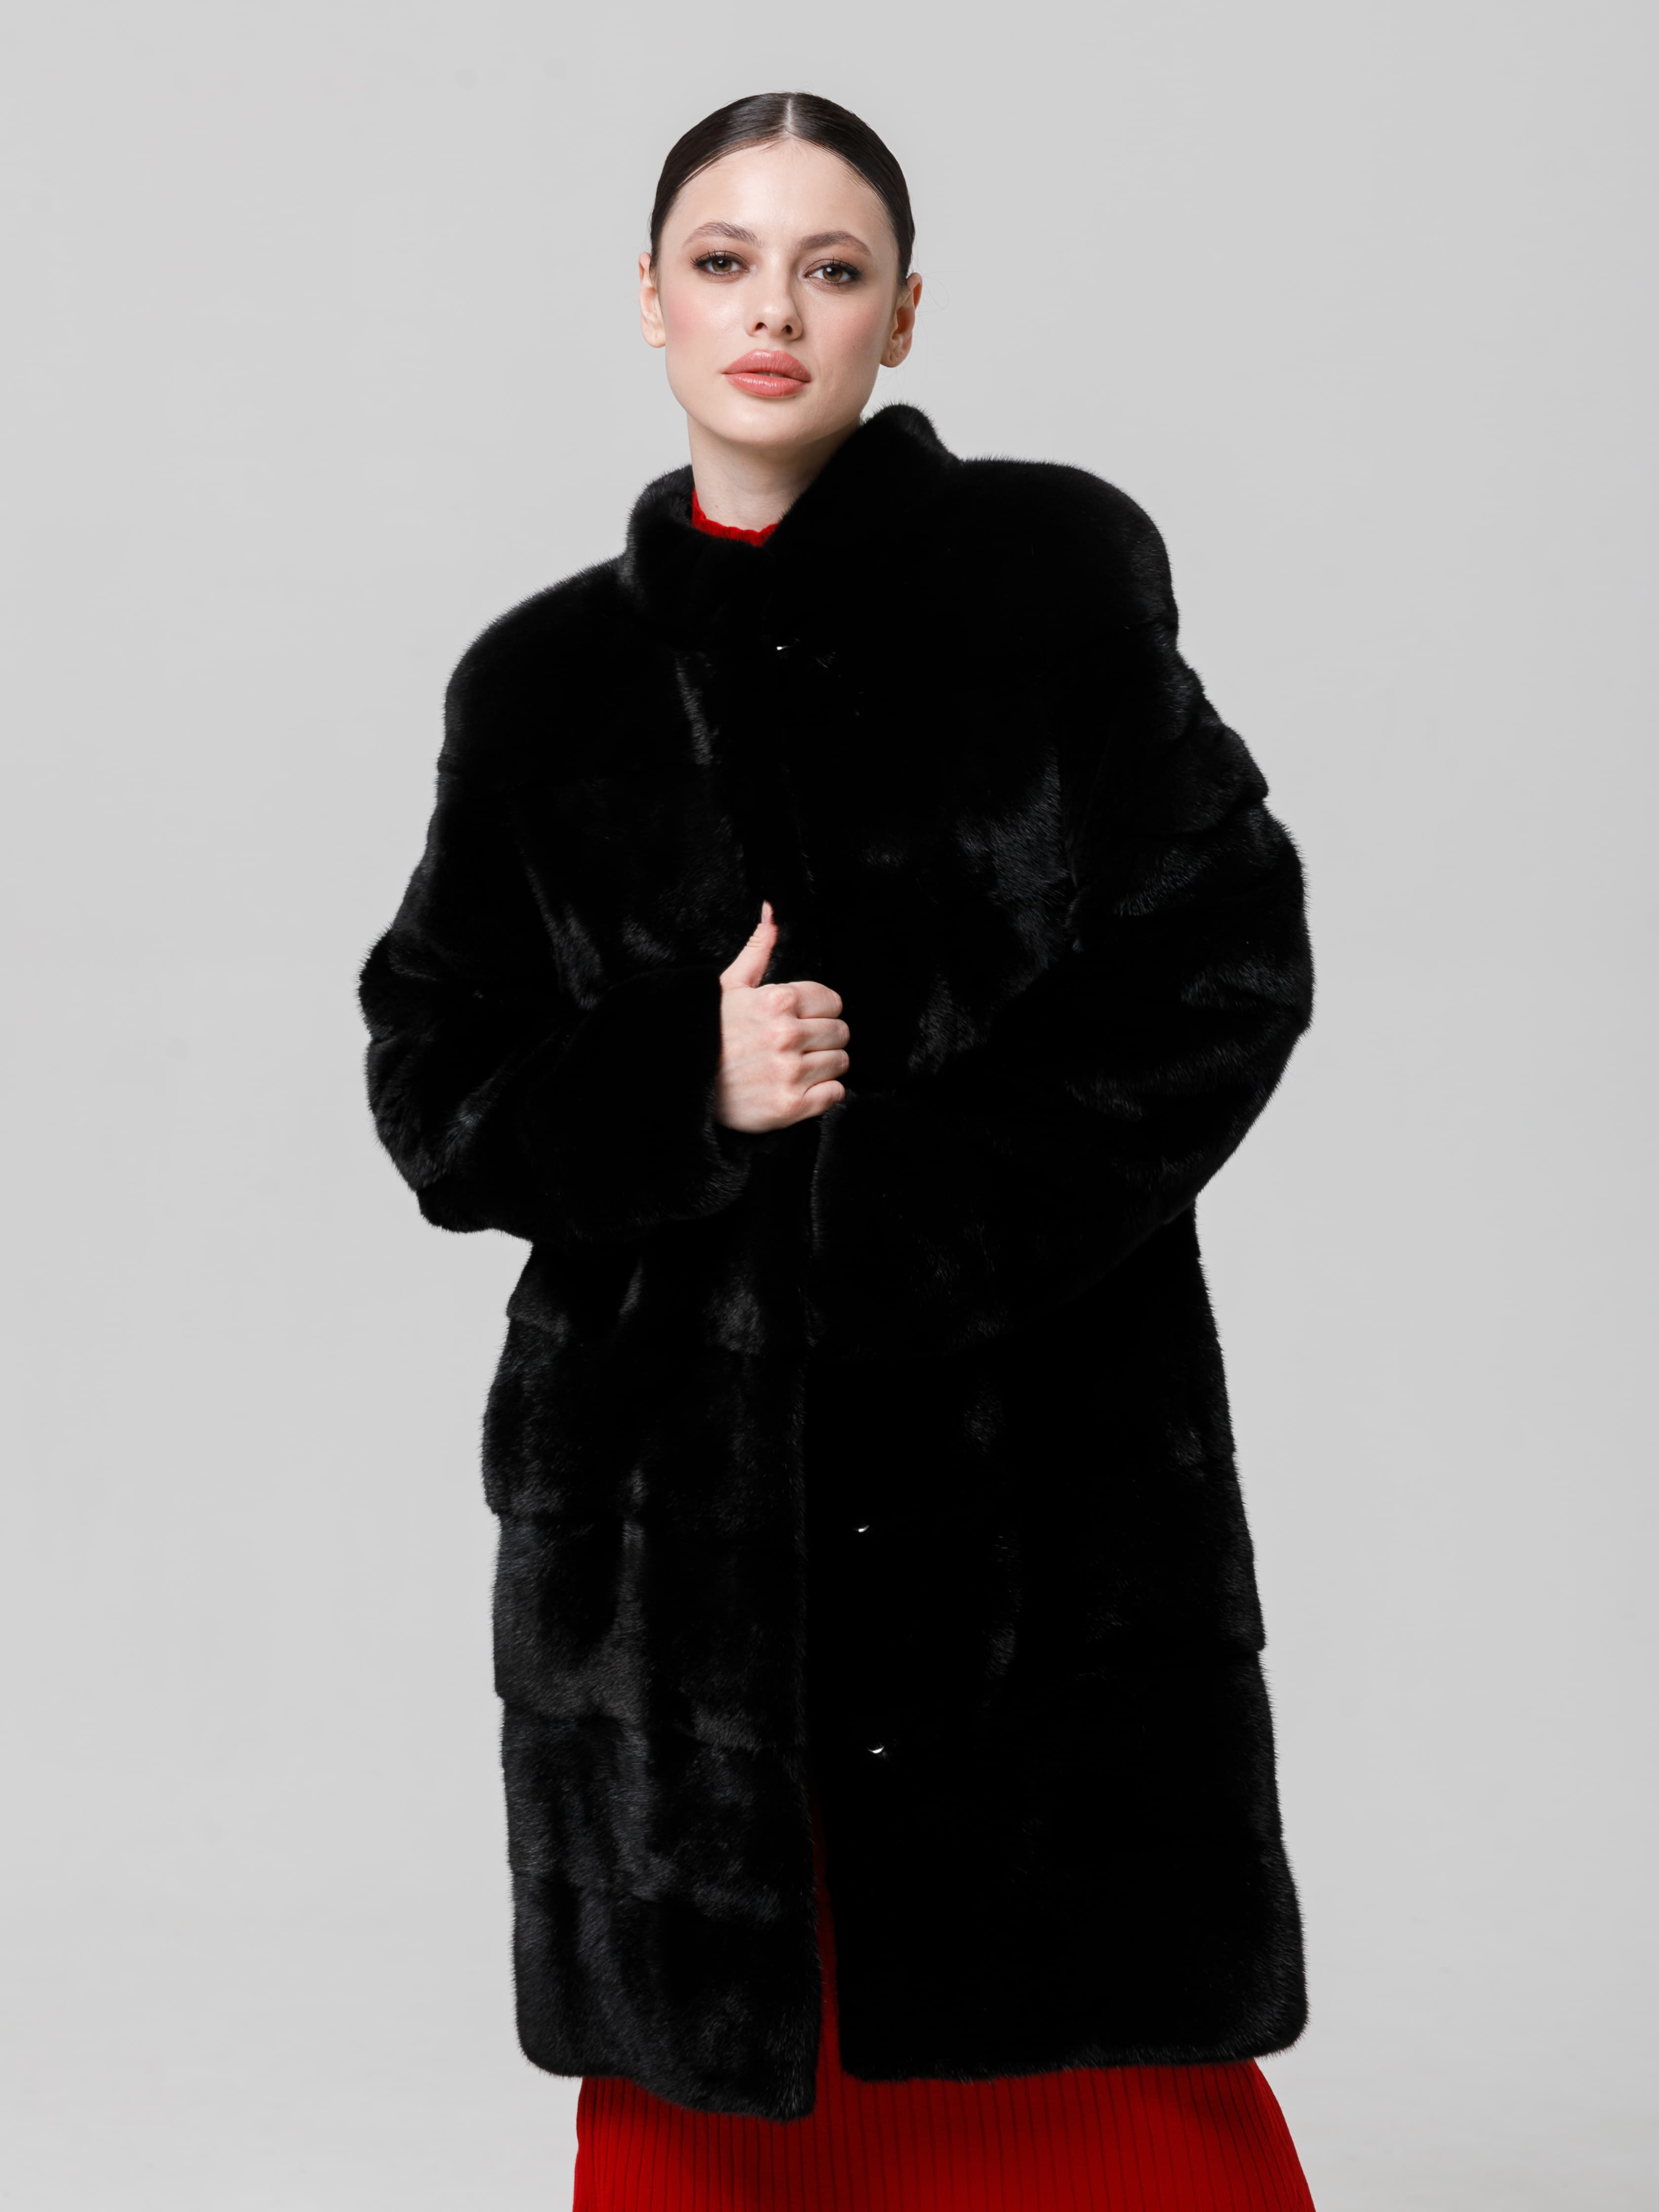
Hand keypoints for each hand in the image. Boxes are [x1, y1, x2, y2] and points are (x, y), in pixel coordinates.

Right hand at [714, 902, 849, 1131]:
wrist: (682, 1084)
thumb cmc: (709, 1032)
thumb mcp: (729, 986)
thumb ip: (757, 951)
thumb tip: (772, 911)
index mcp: (778, 1000)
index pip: (833, 1002)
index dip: (819, 1012)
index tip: (800, 1021)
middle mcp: (786, 1034)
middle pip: (841, 1033)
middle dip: (823, 1039)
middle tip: (797, 1047)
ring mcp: (790, 1072)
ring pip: (841, 1063)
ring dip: (824, 1066)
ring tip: (795, 1068)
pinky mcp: (791, 1106)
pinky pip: (836, 1094)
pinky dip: (823, 1093)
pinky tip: (797, 1088)